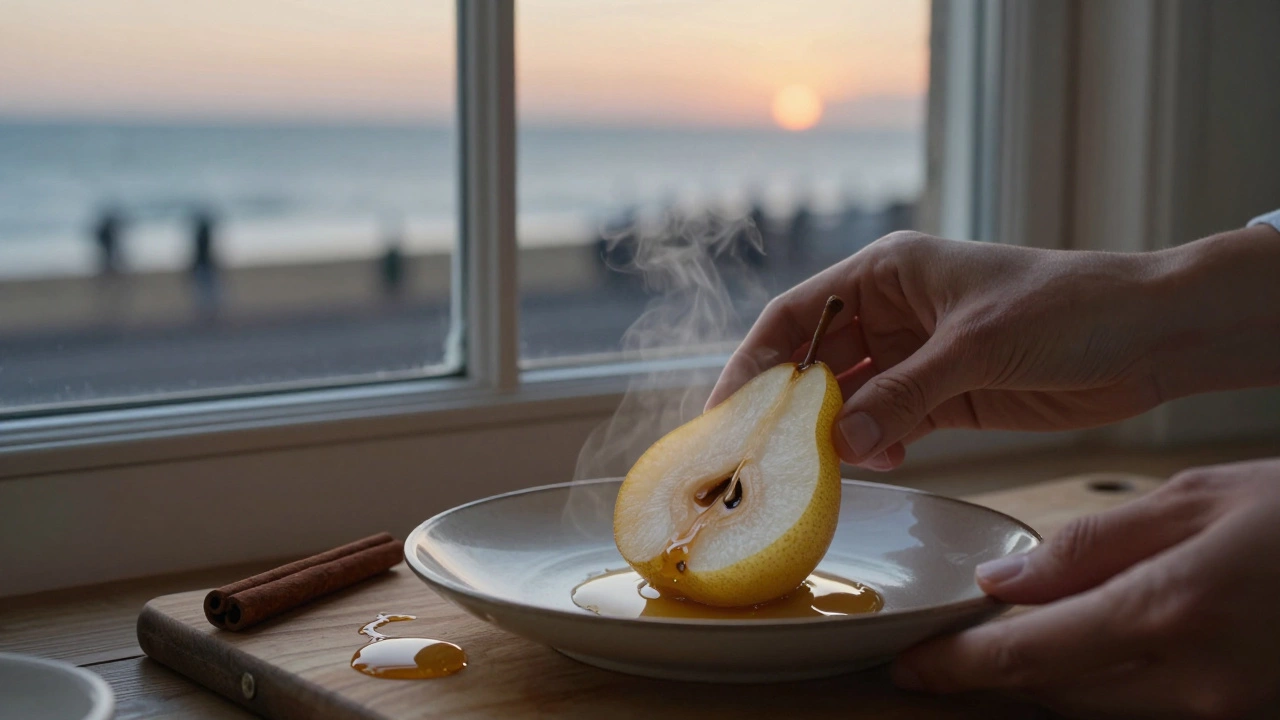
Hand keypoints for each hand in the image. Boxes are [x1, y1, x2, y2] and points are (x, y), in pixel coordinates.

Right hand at [707, 232, 1168, 468]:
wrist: (1152, 335)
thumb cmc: (1069, 306)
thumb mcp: (977, 345)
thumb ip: (907, 393)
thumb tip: (842, 441)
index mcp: (887, 272)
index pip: (795, 315)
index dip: (754, 360)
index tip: (725, 408)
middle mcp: (894, 312)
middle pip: (815, 361)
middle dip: (792, 406)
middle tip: (764, 455)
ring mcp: (919, 357)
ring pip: (852, 399)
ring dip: (837, 432)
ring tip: (828, 465)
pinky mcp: (948, 397)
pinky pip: (891, 424)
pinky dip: (877, 445)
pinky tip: (879, 460)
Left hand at [892, 459, 1279, 717]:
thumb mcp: (1196, 500)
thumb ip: (1091, 546)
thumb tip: (1007, 585)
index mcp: (1168, 613)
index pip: (1025, 657)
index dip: (956, 666)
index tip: (909, 666)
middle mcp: (1193, 682)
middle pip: (1052, 692)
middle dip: (993, 672)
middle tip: (945, 650)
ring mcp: (1223, 712)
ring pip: (1094, 708)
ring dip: (1043, 680)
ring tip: (1005, 644)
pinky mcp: (1238, 717)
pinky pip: (1144, 710)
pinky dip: (1100, 686)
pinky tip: (1084, 651)